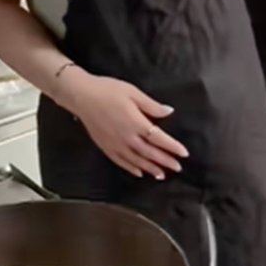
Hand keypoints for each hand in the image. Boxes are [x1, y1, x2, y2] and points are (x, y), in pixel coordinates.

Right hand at [57, 69, 188, 179]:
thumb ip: (151, 105)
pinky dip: (131, 168)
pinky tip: (139, 172)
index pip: (159, 138)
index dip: (172, 147)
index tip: (184, 153)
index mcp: (136, 123)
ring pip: (136, 161)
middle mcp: (127, 138)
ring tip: (161, 175)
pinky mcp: (105, 147)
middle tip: (178, 168)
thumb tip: (169, 111)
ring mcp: (115, 144)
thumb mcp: (133, 93)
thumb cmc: (108, 90)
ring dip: (150, 168)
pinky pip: (121, 161)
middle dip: (165, 161)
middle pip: (150, 153)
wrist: (81, 96)